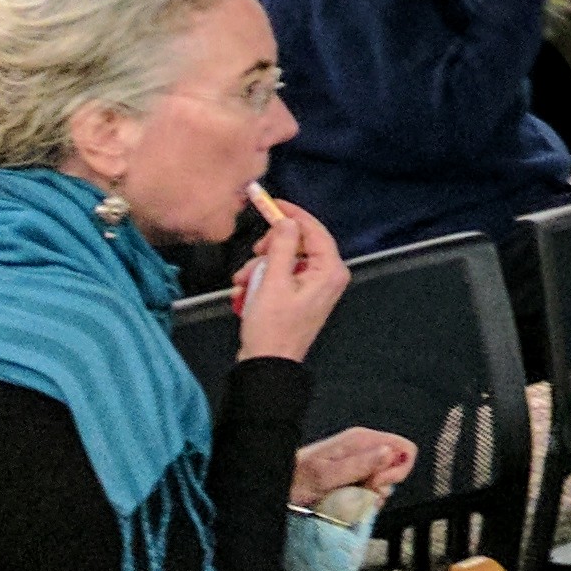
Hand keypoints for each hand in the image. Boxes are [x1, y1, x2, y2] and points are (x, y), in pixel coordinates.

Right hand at [235, 199, 352, 362]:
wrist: (266, 366)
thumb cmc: (271, 327)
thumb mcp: (272, 282)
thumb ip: (281, 247)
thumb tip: (287, 222)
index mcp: (330, 270)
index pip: (314, 230)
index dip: (292, 215)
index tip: (272, 204)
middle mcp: (327, 276)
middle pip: (297, 245)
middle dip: (268, 251)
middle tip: (252, 257)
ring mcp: (314, 287)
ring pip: (283, 261)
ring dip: (258, 269)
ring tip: (241, 284)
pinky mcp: (299, 297)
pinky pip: (279, 277)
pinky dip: (260, 281)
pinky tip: (243, 294)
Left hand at [288, 426, 415, 512]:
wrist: (280, 487)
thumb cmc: (296, 479)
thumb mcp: (326, 473)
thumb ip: (358, 463)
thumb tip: (388, 453)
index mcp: (362, 440)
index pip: (405, 449)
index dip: (397, 470)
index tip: (376, 483)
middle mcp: (365, 450)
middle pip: (396, 468)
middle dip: (384, 486)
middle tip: (361, 492)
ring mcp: (361, 466)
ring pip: (385, 484)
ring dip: (372, 497)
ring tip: (350, 500)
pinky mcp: (355, 480)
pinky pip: (372, 493)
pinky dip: (364, 502)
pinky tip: (349, 504)